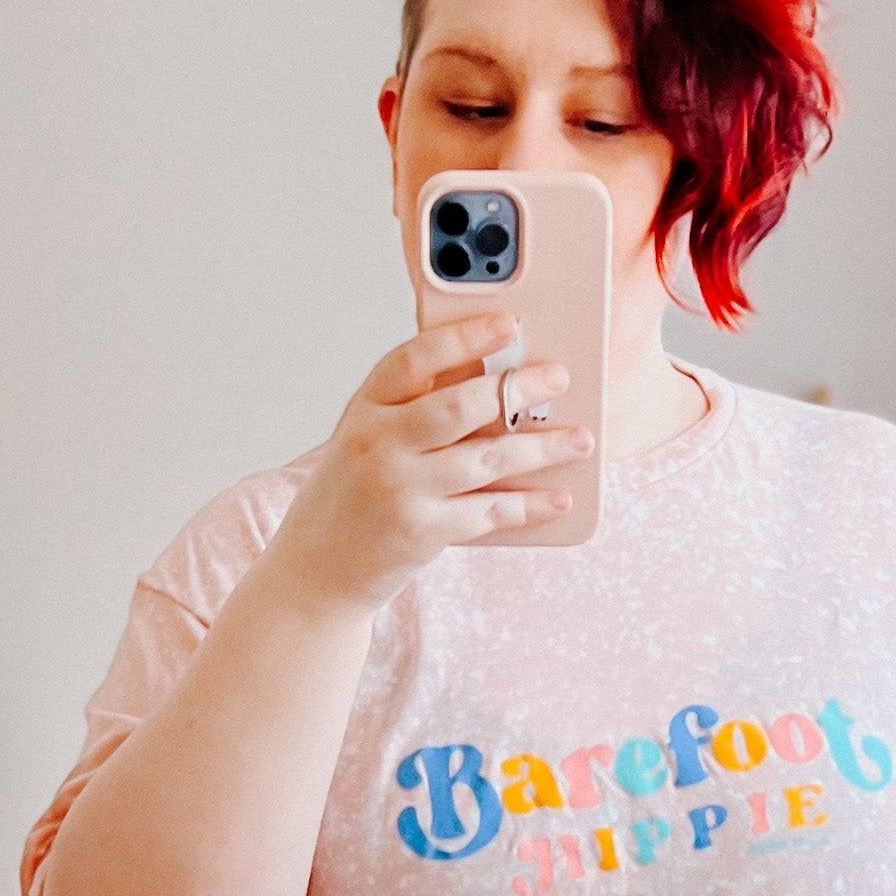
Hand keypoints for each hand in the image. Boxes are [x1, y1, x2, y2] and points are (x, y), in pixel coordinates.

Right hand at [264, 313, 592, 617]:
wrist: (316, 571)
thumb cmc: (352, 496)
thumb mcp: (366, 438)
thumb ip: (412, 408)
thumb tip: (492, 379)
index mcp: (365, 408)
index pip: (416, 359)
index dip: (466, 337)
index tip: (510, 324)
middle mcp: (379, 444)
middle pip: (460, 405)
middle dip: (518, 388)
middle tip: (558, 378)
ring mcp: (400, 490)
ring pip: (486, 458)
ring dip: (542, 448)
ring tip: (579, 440)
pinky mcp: (422, 533)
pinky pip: (490, 512)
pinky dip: (529, 505)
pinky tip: (558, 498)